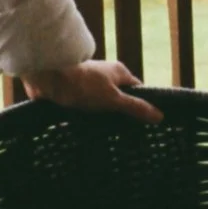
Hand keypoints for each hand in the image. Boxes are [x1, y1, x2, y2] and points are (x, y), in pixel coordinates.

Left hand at [21, 59, 161, 121]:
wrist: (47, 77)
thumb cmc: (83, 85)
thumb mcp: (113, 99)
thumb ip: (135, 108)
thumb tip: (159, 116)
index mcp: (119, 73)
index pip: (137, 90)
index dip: (142, 105)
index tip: (145, 124)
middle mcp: (105, 76)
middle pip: (119, 98)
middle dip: (120, 114)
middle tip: (125, 135)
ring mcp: (89, 83)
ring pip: (102, 104)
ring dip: (102, 117)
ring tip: (105, 135)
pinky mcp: (73, 92)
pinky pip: (86, 107)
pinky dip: (87, 117)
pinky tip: (87, 130)